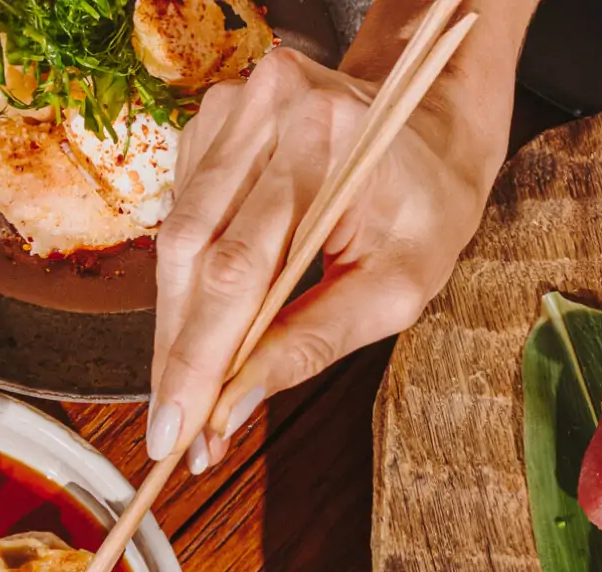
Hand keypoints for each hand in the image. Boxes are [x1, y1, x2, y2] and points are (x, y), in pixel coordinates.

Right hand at [147, 40, 513, 470]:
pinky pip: (179, 220)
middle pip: (189, 253)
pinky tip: (202, 324)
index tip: (176, 433)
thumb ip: (312, 345)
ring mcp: (230, 110)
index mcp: (325, 140)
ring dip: (175, 326)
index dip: (198, 357)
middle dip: (177, 353)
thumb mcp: (396, 290)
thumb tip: (230, 409)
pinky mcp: (207, 126)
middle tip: (170, 434)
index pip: (237, 268)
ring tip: (184, 394)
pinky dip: (185, 284)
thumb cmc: (426, 209)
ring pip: (173, 241)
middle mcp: (267, 108)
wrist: (432, 123)